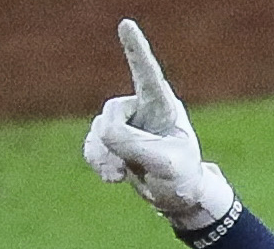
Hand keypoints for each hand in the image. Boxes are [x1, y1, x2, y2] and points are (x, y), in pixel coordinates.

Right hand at [82, 18, 236, 229]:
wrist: (177, 198)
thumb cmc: (181, 177)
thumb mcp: (164, 164)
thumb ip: (134, 144)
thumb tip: (104, 132)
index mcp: (164, 107)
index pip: (148, 74)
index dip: (136, 50)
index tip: (126, 24)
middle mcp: (143, 108)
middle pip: (112, 113)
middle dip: (115, 141)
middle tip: (128, 165)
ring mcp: (127, 123)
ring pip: (98, 129)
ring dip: (103, 155)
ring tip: (119, 176)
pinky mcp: (114, 139)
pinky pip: (92, 143)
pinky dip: (96, 160)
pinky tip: (112, 177)